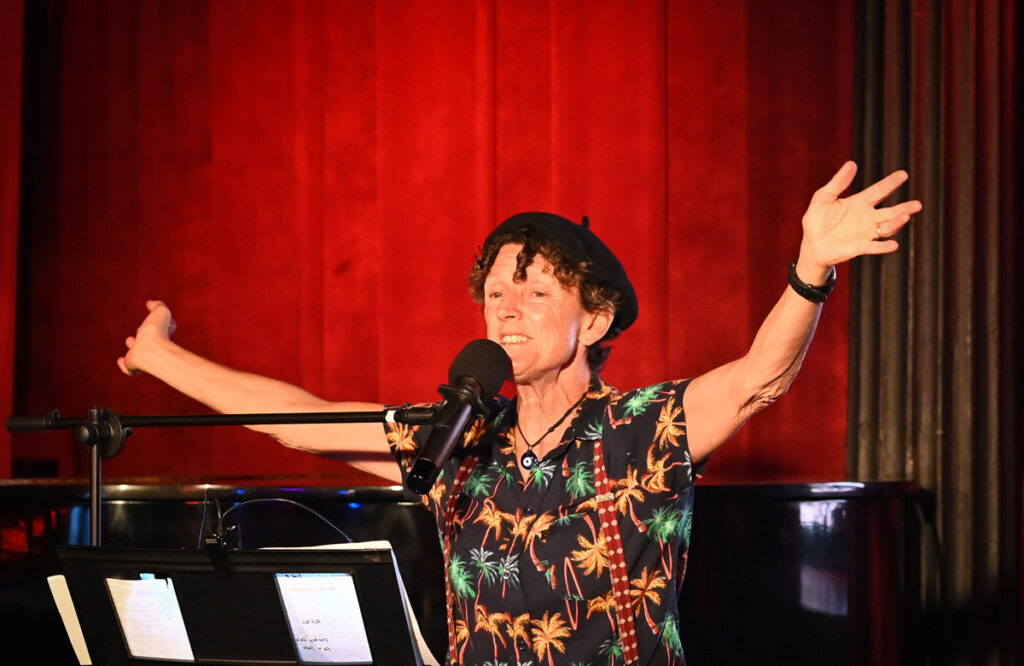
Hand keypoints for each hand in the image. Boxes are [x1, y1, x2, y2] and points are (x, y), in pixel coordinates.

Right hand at [117, 300, 175, 375]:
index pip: (157, 331)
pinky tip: (122, 361)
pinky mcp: (133, 366)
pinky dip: (125, 365)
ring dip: (133, 348)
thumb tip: (150, 303)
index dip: (152, 325)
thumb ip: (157, 306)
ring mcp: (143, 358)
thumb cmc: (157, 331)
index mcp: (160, 336)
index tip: (147, 322)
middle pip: (146, 343)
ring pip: (138, 355)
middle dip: (141, 336)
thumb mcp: (160, 312)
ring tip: (130, 341)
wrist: (150, 349)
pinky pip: (129, 368)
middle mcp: (152, 348)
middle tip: (138, 331)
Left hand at [797, 161, 922, 276]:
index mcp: (859, 203)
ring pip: (887, 228)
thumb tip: (852, 163)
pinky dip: (883, 246)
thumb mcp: (823, 198)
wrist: (812, 245)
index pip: (879, 191)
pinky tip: (893, 245)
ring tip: (905, 217)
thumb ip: (838, 183)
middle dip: (904, 208)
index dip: (891, 183)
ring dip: (896, 223)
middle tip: (917, 205)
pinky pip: (875, 247)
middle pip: (890, 211)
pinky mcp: (860, 247)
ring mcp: (865, 233)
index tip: (903, 174)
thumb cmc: (816, 220)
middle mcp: (867, 218)